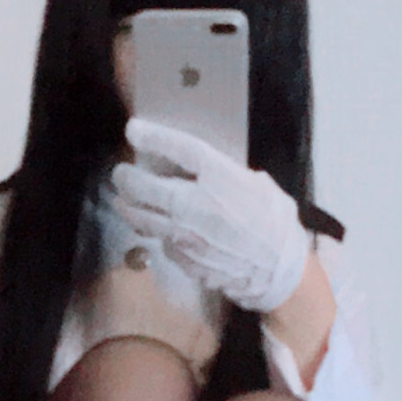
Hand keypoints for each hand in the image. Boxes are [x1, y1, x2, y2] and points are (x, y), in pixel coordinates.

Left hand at [111, 118, 308, 313]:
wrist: (280, 270)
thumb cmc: (276, 222)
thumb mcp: (257, 184)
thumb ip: (226, 174)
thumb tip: (204, 170)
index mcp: (219, 178)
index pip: (177, 149)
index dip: (151, 137)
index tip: (133, 129)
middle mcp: (195, 205)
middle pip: (143, 186)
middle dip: (126, 177)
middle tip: (121, 173)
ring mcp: (185, 235)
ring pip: (142, 217)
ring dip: (129, 206)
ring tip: (124, 200)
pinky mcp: (183, 258)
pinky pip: (160, 240)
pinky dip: (155, 232)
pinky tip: (157, 227)